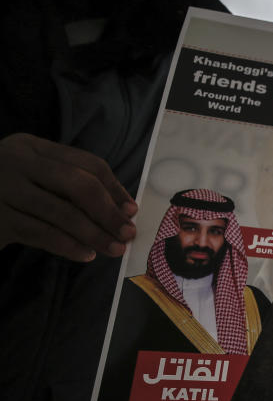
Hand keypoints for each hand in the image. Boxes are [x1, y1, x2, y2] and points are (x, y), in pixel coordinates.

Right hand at [0, 133, 136, 260]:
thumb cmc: (5, 189)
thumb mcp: (33, 174)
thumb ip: (69, 183)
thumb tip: (121, 208)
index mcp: (32, 147)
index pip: (87, 163)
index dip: (115, 188)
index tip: (132, 210)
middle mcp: (17, 161)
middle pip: (78, 185)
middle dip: (108, 212)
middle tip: (128, 233)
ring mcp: (3, 189)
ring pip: (61, 212)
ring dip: (94, 234)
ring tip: (114, 249)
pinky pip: (40, 233)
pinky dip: (67, 245)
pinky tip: (85, 254)